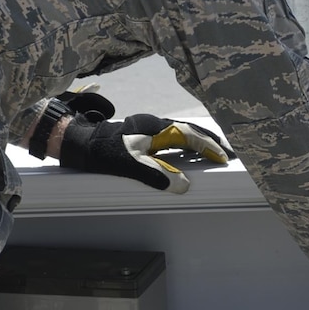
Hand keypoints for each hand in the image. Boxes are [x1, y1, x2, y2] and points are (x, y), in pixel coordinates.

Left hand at [57, 114, 232, 193]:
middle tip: (229, 152)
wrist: (79, 141)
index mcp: (155, 128)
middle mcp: (154, 124)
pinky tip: (188, 150)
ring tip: (214, 150)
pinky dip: (187, 141)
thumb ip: (158, 175)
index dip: (209, 147)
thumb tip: (183, 186)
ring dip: (199, 140)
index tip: (224, 157)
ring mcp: (148, 127)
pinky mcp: (143, 132)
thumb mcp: (129, 166)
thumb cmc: (103, 153)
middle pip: (190, 129)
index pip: (190, 136)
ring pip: (182, 131)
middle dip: (211, 140)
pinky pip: (173, 135)